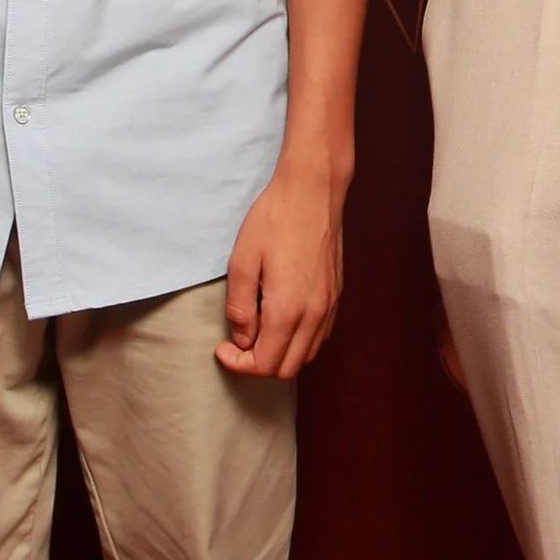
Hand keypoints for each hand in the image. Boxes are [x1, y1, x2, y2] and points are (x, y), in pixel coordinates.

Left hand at [216, 159, 345, 378]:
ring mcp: (329, 306)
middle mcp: (313, 315)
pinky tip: (282, 319)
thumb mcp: (242, 261)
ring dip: (281, 353)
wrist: (313, 191)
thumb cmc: (274, 220)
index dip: (239, 363)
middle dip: (258, 363)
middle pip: (287, 368)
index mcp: (287, 310)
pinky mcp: (335, 295)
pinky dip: (300, 341)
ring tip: (259, 330)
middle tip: (238, 342)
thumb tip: (242, 337)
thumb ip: (239, 306)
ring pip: (307, 355)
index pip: (264, 364)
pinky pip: (320, 336)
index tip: (223, 347)